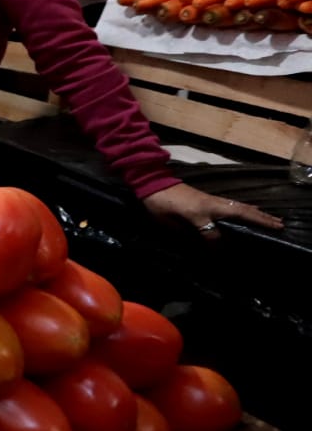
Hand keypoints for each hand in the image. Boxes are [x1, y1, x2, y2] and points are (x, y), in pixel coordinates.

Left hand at [141, 182, 282, 238]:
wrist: (151, 183)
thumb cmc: (161, 205)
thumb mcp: (173, 223)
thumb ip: (194, 233)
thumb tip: (215, 244)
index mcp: (205, 210)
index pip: (224, 228)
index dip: (230, 240)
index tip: (241, 247)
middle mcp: (213, 203)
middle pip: (242, 211)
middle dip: (261, 219)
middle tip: (279, 225)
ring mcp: (212, 199)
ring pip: (240, 206)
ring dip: (257, 213)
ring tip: (271, 219)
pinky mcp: (209, 198)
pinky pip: (233, 203)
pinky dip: (246, 207)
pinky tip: (250, 209)